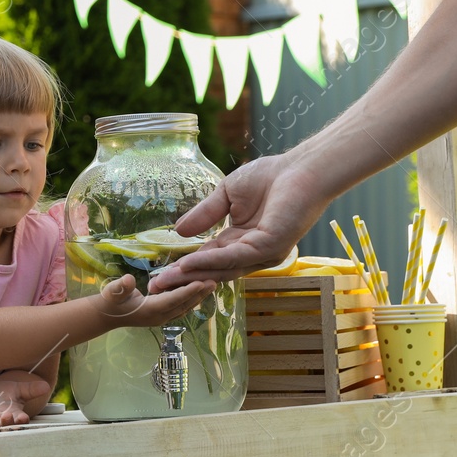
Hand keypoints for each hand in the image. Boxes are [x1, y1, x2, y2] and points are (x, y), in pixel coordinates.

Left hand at [0, 377, 50, 433]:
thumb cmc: (3, 396)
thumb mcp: (17, 389)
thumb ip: (30, 389)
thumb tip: (46, 385)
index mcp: (12, 416)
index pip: (18, 420)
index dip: (21, 420)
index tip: (23, 418)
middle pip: (3, 426)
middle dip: (5, 424)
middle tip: (6, 418)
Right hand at [95, 272, 216, 327]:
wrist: (107, 315)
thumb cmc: (110, 301)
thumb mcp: (112, 292)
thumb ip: (120, 287)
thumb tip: (129, 280)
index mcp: (149, 310)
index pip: (172, 300)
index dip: (187, 291)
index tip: (202, 282)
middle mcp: (159, 317)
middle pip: (183, 305)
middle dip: (199, 294)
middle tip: (215, 280)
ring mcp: (162, 318)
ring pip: (184, 307)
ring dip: (198, 297)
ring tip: (212, 285)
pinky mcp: (163, 316)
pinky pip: (181, 307)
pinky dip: (191, 299)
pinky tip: (199, 291)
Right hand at [150, 153, 330, 289]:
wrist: (301, 169)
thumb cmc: (270, 177)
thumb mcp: (226, 195)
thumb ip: (205, 214)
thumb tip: (179, 232)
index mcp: (241, 240)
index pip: (209, 257)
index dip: (184, 266)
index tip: (159, 273)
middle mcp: (251, 252)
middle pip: (213, 269)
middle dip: (184, 278)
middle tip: (155, 286)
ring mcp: (262, 252)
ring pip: (223, 267)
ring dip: (193, 273)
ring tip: (168, 278)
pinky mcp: (270, 246)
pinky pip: (236, 256)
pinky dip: (212, 260)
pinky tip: (190, 262)